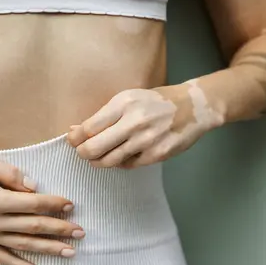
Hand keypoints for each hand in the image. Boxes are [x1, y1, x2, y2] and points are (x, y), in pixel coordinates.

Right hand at [0, 153, 84, 264]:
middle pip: (32, 228)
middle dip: (59, 230)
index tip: (70, 204)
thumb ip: (9, 173)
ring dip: (48, 249)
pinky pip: (1, 258)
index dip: (54, 204)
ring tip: (70, 252)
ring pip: (22, 246)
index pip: (33, 204)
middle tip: (80, 232)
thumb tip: (33, 186)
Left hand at [67, 82, 222, 168]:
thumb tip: (74, 130)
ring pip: (109, 161)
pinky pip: (127, 165)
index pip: (89, 128)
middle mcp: (134, 122)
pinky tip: (121, 155)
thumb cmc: (155, 102)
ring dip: (98, 161)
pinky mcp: (156, 155)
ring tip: (97, 156)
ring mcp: (146, 141)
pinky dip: (119, 162)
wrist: (193, 107)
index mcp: (123, 104)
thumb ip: (102, 116)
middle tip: (82, 151)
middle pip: (94, 148)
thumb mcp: (128, 99)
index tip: (72, 139)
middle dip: (83, 153)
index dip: (75, 138)